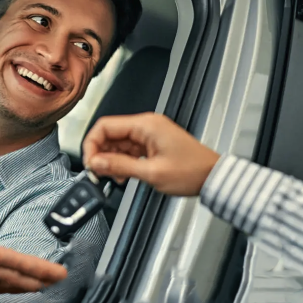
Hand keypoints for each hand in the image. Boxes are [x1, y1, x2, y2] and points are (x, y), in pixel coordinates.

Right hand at [82, 112, 220, 195]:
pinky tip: (123, 174)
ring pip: (117, 142)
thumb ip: (120, 166)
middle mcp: (146, 125)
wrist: (212, 177)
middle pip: (109, 134)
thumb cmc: (192, 171)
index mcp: (146, 125)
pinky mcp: (152, 143)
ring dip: (110, 159)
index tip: (90, 162)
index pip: (105, 126)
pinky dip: (121, 161)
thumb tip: (96, 163)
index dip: (92, 144)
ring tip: (112, 176)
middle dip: (100, 154)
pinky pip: (128, 148)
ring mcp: (149, 134)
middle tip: (98, 172)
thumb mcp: (151, 172)